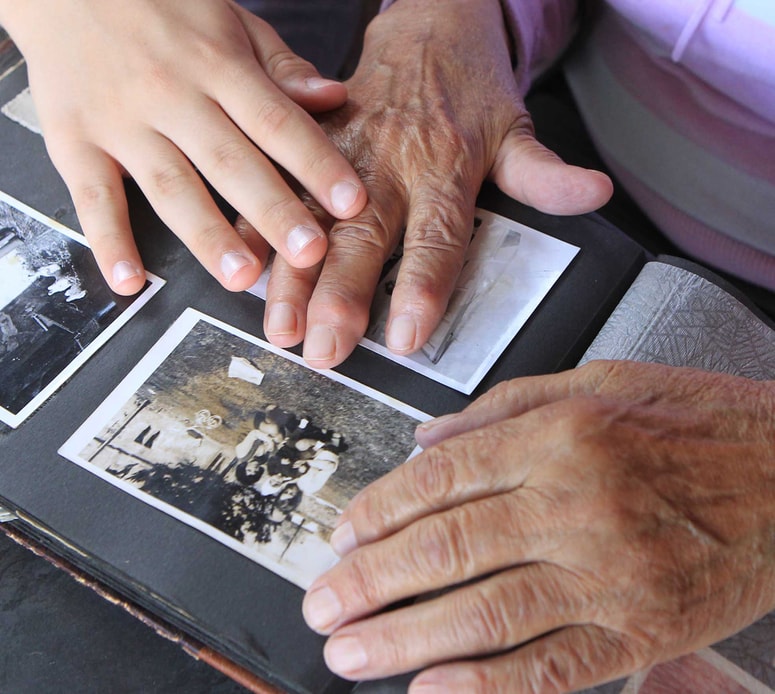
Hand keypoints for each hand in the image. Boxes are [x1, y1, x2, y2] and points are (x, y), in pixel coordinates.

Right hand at [0, 0, 365, 293]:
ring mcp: (121, 121)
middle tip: (309, 253)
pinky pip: (93, 197)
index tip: (351, 202)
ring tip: (242, 277)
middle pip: (230, 162)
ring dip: (208, 236)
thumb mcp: (229, 20)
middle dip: (273, 211)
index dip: (316, 163)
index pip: (276, 121)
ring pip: (170, 187)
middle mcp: (172, 95)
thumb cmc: (159, 5)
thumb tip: (333, 98)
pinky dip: (108, 241)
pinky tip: (130, 280)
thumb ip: (281, 66)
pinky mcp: (75, 142)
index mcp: (218, 64)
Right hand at [255, 0, 611, 366]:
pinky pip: (281, 186)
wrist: (428, 20)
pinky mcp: (314, 143)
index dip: (422, 288)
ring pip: (314, 219)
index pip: (437, 238)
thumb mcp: (515, 128)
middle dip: (341, 295)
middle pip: (365, 236)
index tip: (403, 335)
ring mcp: (346, 154)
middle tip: (324, 346)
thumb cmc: (470, 87)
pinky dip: (258, 225)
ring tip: (278, 324)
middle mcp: (389, 163)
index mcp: (443, 167)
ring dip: (293, 275)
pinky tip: (240, 263)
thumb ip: (545, 173)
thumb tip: (594, 196)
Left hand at [302, 361, 774, 691]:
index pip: (440, 478)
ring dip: (406, 638)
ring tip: (350, 651)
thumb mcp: (598, 381)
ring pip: (486, 611)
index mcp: (559, 435)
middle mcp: (576, 500)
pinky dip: (488, 687)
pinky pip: (553, 665)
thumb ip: (502, 406)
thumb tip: (427, 440)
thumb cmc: (695, 421)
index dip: (379, 511)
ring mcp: (609, 571)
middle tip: (323, 603)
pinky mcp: (642, 628)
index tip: (342, 536)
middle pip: (448, 546)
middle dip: (372, 581)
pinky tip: (433, 692)